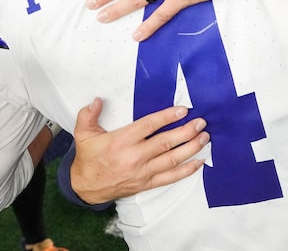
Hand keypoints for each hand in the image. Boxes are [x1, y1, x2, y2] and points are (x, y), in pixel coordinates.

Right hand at [70, 98, 208, 204]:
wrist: (86, 187)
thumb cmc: (88, 158)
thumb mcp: (83, 133)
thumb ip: (88, 115)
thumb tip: (96, 100)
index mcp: (121, 141)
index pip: (149, 126)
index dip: (167, 117)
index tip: (182, 110)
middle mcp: (134, 157)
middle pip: (166, 143)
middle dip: (186, 132)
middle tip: (200, 123)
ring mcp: (142, 172)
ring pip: (171, 159)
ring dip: (190, 148)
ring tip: (204, 137)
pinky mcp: (146, 183)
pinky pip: (170, 177)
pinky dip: (187, 170)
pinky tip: (199, 162)